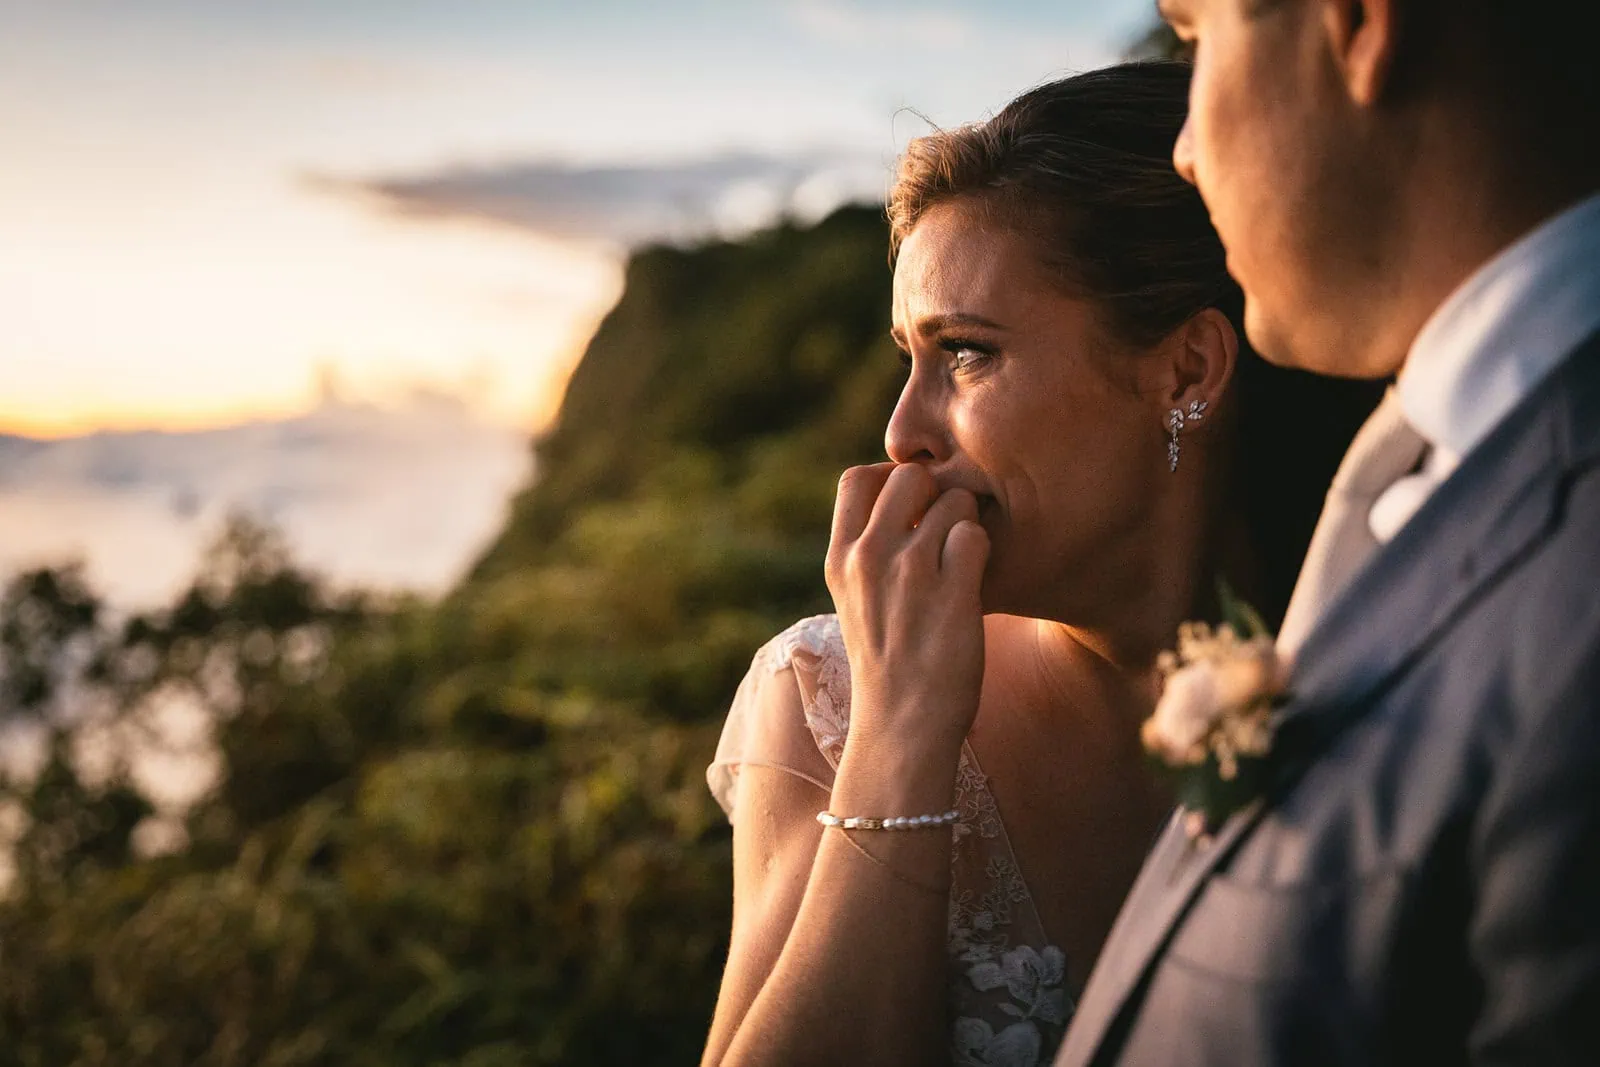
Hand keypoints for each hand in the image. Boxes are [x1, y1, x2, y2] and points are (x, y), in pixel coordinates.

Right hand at [825, 462, 990, 754]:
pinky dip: (984, 551)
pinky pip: (976, 535)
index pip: (857, 477)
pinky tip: (976, 580)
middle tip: (945, 531)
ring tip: (962, 564)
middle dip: (936, 492)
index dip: (890, 479)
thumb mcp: (853, 600)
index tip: (910, 511)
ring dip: (967, 524)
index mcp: (839, 559)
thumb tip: (899, 500)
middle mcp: (869, 558)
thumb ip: (866, 552)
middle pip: (910, 475)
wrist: (902, 727)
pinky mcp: (952, 594)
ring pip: (953, 501)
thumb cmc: (886, 663)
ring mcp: (910, 574)